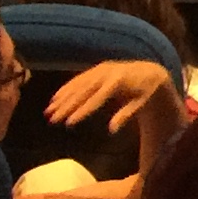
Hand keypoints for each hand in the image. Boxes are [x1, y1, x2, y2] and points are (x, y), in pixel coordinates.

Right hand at [43, 59, 184, 163]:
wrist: (148, 71)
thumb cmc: (145, 92)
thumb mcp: (140, 103)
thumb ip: (126, 115)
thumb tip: (112, 129)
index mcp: (118, 81)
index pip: (97, 98)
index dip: (83, 110)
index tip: (70, 123)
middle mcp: (107, 73)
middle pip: (83, 91)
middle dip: (67, 105)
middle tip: (52, 119)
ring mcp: (101, 70)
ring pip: (78, 84)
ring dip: (62, 97)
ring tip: (49, 111)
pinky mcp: (97, 69)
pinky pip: (80, 79)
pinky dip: (67, 88)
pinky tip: (56, 98)